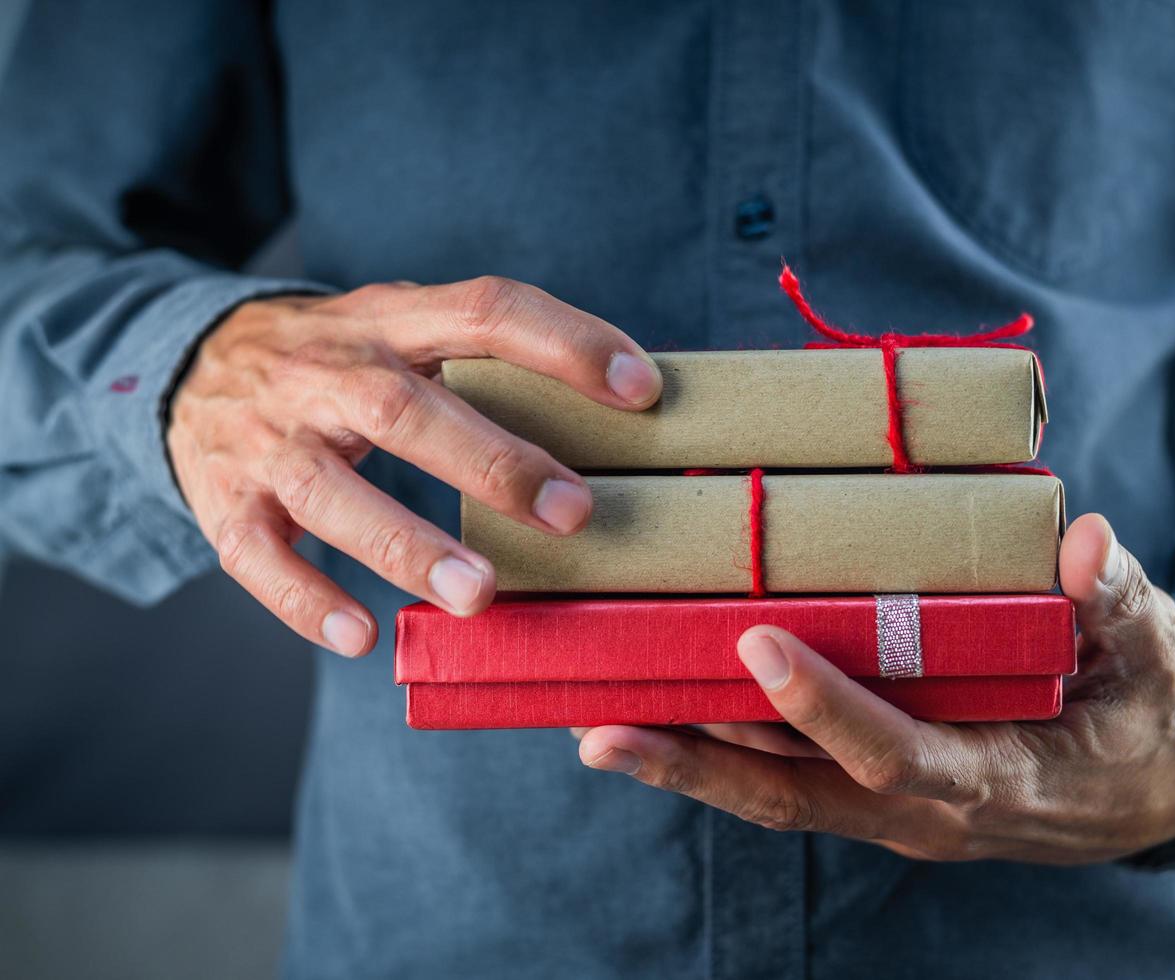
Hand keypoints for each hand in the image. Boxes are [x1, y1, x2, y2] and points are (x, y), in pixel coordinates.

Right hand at [167, 277, 661, 655]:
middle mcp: (326, 373)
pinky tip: (361, 638)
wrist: (191, 361)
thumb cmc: (340, 358)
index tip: (642, 390)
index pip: (484, 310)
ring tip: (482, 595)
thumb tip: (626, 400)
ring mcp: (270, 440)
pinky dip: (306, 600)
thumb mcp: (402, 326)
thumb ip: (486, 354)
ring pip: (331, 492)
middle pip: (404, 409)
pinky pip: (259, 556)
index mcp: (388, 319)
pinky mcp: (226, 501)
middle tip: (574, 513)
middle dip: (492, 464)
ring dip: (408, 545)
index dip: (565, 343)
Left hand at [578, 514, 1174, 862]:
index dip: (825, 706)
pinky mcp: (873, 793)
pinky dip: (716, 757)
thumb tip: (1085, 540)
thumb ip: (1118, 601)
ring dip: (684, 765)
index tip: (757, 643)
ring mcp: (891, 810)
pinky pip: (784, 782)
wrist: (1146, 793)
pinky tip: (653, 720)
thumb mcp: (1153, 654)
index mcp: (995, 777)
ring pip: (773, 796)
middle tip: (602, 726)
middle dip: (698, 768)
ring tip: (592, 722)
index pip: (893, 752)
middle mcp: (924, 810)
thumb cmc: (1145, 713)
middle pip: (795, 798)